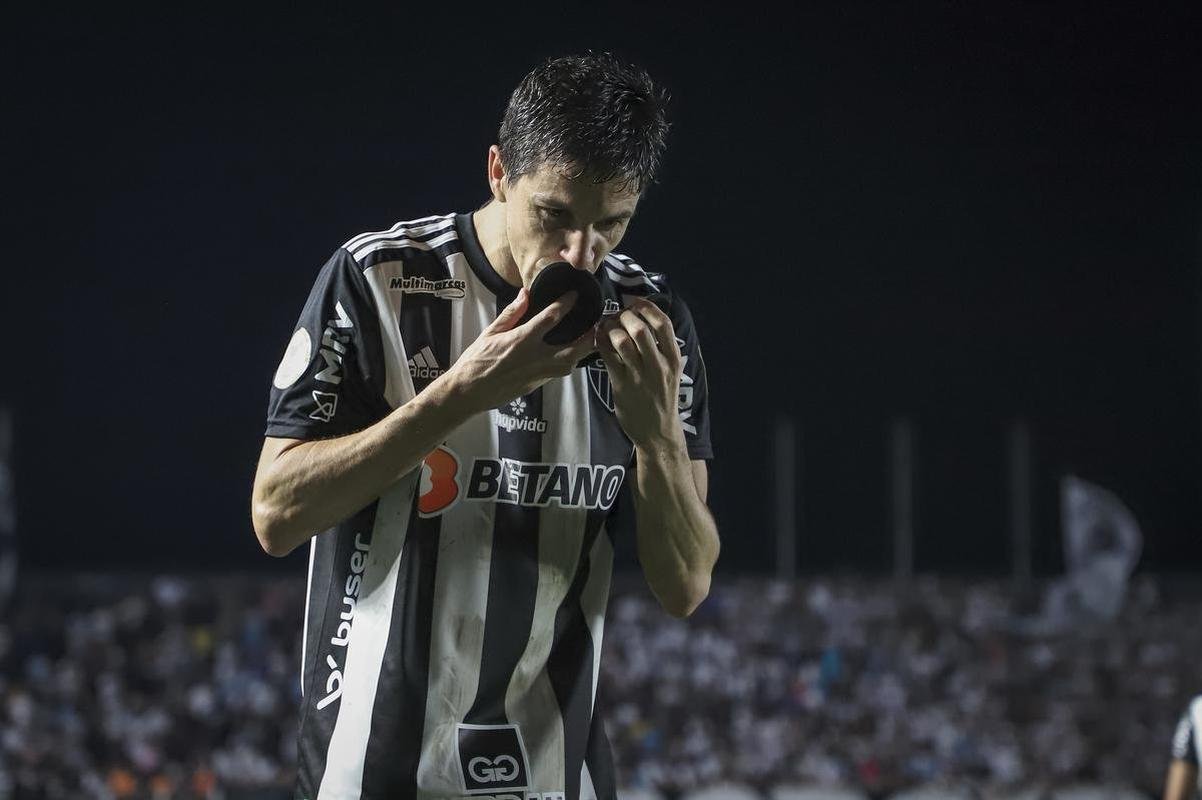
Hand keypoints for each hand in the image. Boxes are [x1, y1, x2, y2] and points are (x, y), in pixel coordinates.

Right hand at [446, 287, 597, 411]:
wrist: (469, 392)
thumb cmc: (476, 361)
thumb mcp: (490, 332)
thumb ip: (511, 313)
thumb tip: (525, 293)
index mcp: (522, 340)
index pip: (551, 317)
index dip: (566, 303)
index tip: (574, 295)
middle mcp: (535, 357)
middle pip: (574, 348)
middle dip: (588, 336)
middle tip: (594, 325)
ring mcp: (538, 373)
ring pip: (571, 364)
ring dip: (582, 351)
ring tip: (587, 339)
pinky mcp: (537, 384)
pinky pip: (560, 372)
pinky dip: (569, 361)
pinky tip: (569, 353)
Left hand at [595, 298, 685, 448]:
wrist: (657, 431)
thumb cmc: (662, 398)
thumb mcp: (672, 372)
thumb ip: (663, 349)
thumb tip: (647, 320)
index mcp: (673, 359)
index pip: (663, 324)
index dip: (647, 308)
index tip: (636, 303)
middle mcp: (658, 366)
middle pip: (640, 329)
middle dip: (626, 317)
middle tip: (618, 316)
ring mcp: (639, 377)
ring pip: (622, 342)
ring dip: (611, 329)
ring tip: (606, 327)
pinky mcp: (621, 386)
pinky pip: (607, 357)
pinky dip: (601, 343)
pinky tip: (598, 339)